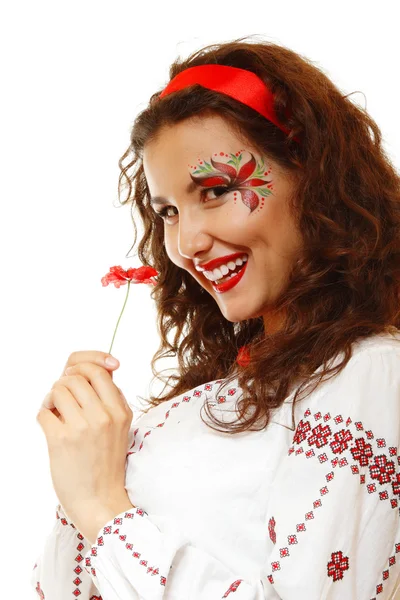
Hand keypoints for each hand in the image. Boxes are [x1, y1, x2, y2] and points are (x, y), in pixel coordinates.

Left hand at [36, 357, 133, 533]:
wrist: (100, 501)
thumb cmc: (106, 463)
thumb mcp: (120, 427)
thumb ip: (111, 400)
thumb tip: (97, 368)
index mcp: (120, 411)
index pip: (99, 371)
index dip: (83, 368)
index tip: (76, 377)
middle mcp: (104, 416)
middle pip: (76, 376)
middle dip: (64, 383)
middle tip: (63, 397)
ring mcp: (83, 427)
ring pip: (59, 389)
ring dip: (52, 397)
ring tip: (56, 411)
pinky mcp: (61, 440)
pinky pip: (44, 411)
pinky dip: (44, 414)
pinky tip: (50, 425)